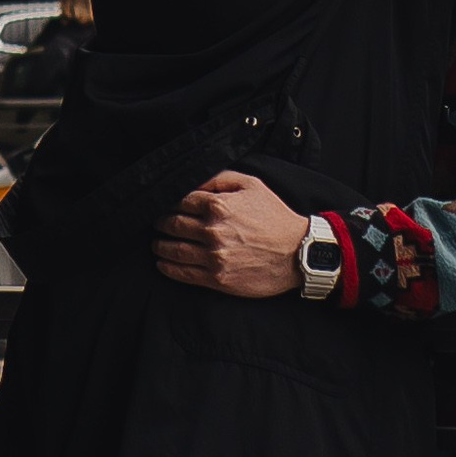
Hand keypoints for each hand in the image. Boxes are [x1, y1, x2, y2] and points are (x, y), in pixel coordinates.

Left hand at [154, 169, 310, 296]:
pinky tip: (163, 263)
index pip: (181, 201)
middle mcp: (212, 231)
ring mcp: (214, 256)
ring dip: (160, 245)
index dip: (170, 203)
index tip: (166, 205)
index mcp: (218, 206)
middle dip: (162, 223)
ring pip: (174, 250)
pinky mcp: (217, 278)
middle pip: (173, 224)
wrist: (298, 253)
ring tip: (157, 244)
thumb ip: (220, 178)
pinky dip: (168, 267)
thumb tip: (195, 182)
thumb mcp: (252, 185)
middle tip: (158, 223)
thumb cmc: (276, 217)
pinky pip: (183, 273)